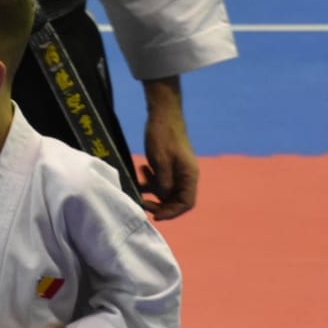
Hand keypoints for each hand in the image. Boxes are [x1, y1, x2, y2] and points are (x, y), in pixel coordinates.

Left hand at [139, 77, 197, 220]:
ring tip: (138, 187)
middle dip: (159, 204)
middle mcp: (186, 175)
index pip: (186, 204)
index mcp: (189, 175)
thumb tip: (163, 198)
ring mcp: (177, 169)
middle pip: (176, 200)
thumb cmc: (163, 135)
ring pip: (166, 190)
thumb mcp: (161, 162)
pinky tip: (140, 170)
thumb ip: (163, 183)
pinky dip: (150, 180)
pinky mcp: (168, 163)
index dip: (172, 213)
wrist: (162, 112)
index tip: (155, 215)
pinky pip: (160, 179)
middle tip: (142, 203)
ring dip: (153, 192)